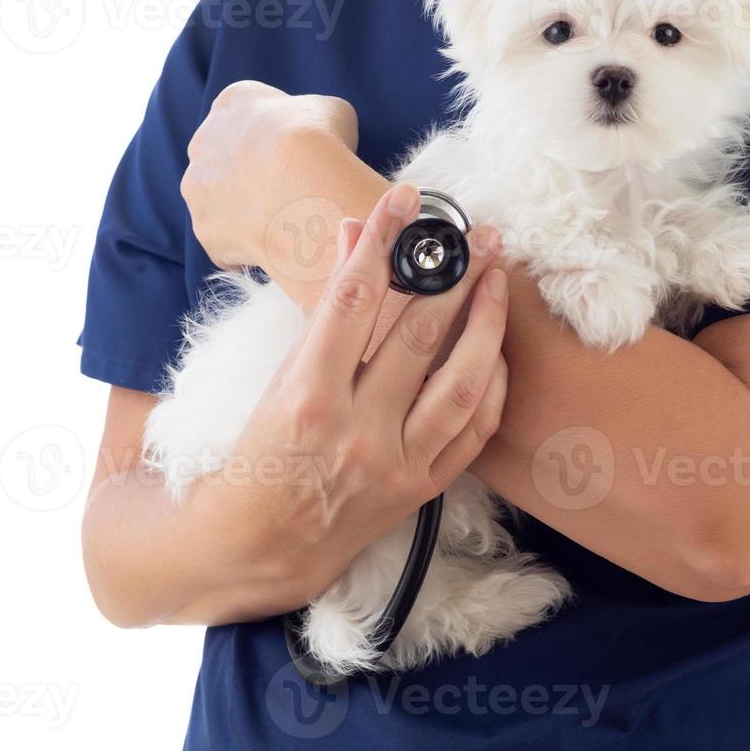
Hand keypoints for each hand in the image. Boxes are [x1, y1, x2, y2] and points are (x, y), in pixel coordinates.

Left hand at [182, 80, 368, 269]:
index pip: (248, 114)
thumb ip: (316, 116)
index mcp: (233, 103)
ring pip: (219, 200)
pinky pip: (226, 240)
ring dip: (243, 209)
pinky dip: (247, 244)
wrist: (302, 189)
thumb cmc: (320, 141)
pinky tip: (276, 241)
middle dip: (250, 171)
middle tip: (288, 187)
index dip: (276, 136)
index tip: (298, 151)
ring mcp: (197, 190)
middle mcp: (202, 142)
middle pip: (225, 158)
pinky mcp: (205, 230)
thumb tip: (319, 132)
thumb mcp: (332, 110)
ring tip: (283, 219)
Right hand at [195, 184, 510, 605]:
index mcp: (304, 399)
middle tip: (479, 232)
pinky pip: (473, 429)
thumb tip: (352, 234)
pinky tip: (496, 346)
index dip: (381, 243)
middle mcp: (356, 433)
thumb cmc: (253, 454)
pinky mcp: (421, 490)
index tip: (404, 200)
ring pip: (460, 381)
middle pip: (418, 335)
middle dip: (453, 274)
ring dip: (486, 321)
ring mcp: (394, 465)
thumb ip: (322, 307)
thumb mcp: (273, 376)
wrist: (251, 550)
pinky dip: (491, 384)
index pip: (351, 299)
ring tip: (498, 276)